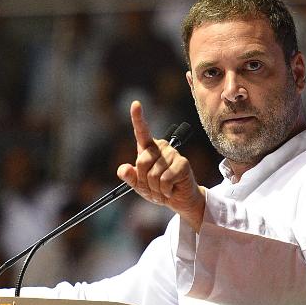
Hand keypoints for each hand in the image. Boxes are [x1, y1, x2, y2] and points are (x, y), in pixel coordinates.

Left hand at [117, 101, 205, 230]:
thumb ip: (130, 177)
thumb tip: (123, 169)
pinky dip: (164, 190)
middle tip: (153, 186)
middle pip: (141, 161)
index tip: (135, 103)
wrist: (178, 200)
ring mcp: (172, 154)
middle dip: (143, 180)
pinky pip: (164, 180)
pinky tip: (171, 189)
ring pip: (153, 174)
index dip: (138, 117)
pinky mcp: (182, 164)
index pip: (142, 131)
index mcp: (148, 148)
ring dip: (155, 188)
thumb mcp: (139, 185)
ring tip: (163, 188)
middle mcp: (161, 147)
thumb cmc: (158, 189)